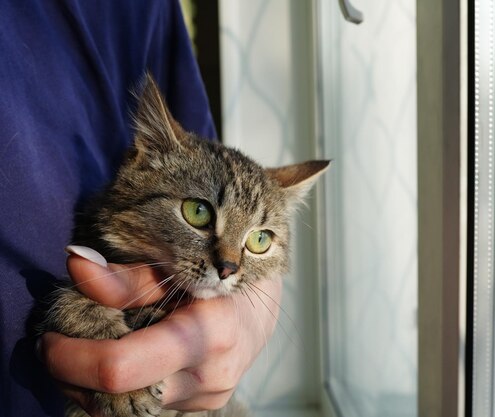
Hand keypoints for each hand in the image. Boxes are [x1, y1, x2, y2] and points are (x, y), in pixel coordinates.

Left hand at [40, 248, 280, 414]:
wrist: (263, 306)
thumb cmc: (221, 276)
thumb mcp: (176, 268)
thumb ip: (125, 276)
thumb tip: (75, 263)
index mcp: (209, 334)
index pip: (119, 368)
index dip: (71, 358)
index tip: (50, 338)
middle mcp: (211, 376)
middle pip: (115, 400)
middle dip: (76, 376)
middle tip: (62, 346)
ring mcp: (209, 398)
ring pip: (128, 410)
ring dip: (96, 385)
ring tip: (93, 349)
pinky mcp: (205, 407)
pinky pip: (147, 406)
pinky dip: (124, 388)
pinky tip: (125, 360)